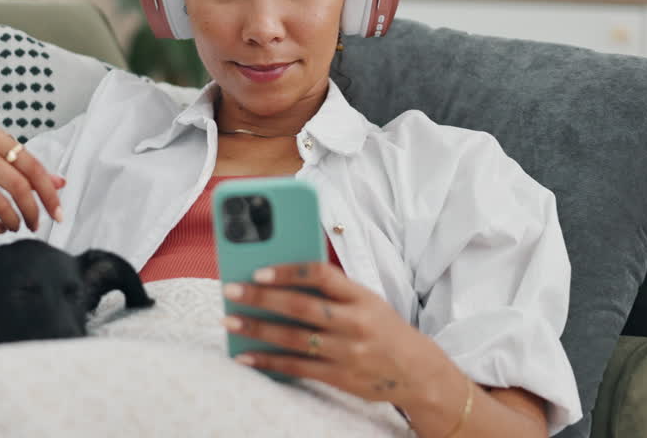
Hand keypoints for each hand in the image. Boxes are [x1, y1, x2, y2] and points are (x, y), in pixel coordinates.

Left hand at [221, 261, 454, 407]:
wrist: (418, 372)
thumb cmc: (381, 328)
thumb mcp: (366, 301)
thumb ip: (331, 291)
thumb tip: (278, 280)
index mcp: (361, 296)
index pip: (322, 274)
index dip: (288, 271)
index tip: (258, 269)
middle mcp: (355, 323)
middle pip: (301, 307)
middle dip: (261, 298)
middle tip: (230, 291)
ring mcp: (347, 352)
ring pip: (294, 338)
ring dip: (257, 329)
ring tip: (229, 321)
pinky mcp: (340, 377)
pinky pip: (297, 367)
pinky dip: (268, 361)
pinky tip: (245, 356)